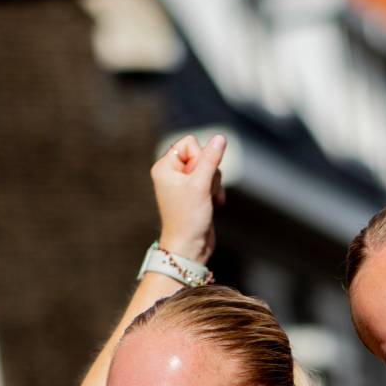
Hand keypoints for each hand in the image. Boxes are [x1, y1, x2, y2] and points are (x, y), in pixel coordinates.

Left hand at [151, 133, 227, 264]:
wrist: (189, 247)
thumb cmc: (188, 218)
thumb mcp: (201, 184)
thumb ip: (211, 159)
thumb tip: (221, 138)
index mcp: (165, 166)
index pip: (190, 143)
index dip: (200, 158)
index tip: (196, 179)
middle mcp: (172, 173)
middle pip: (202, 155)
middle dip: (209, 172)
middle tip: (203, 191)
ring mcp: (184, 183)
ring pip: (210, 168)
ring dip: (214, 184)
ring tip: (208, 200)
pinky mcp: (195, 193)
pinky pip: (212, 180)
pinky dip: (216, 191)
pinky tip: (215, 204)